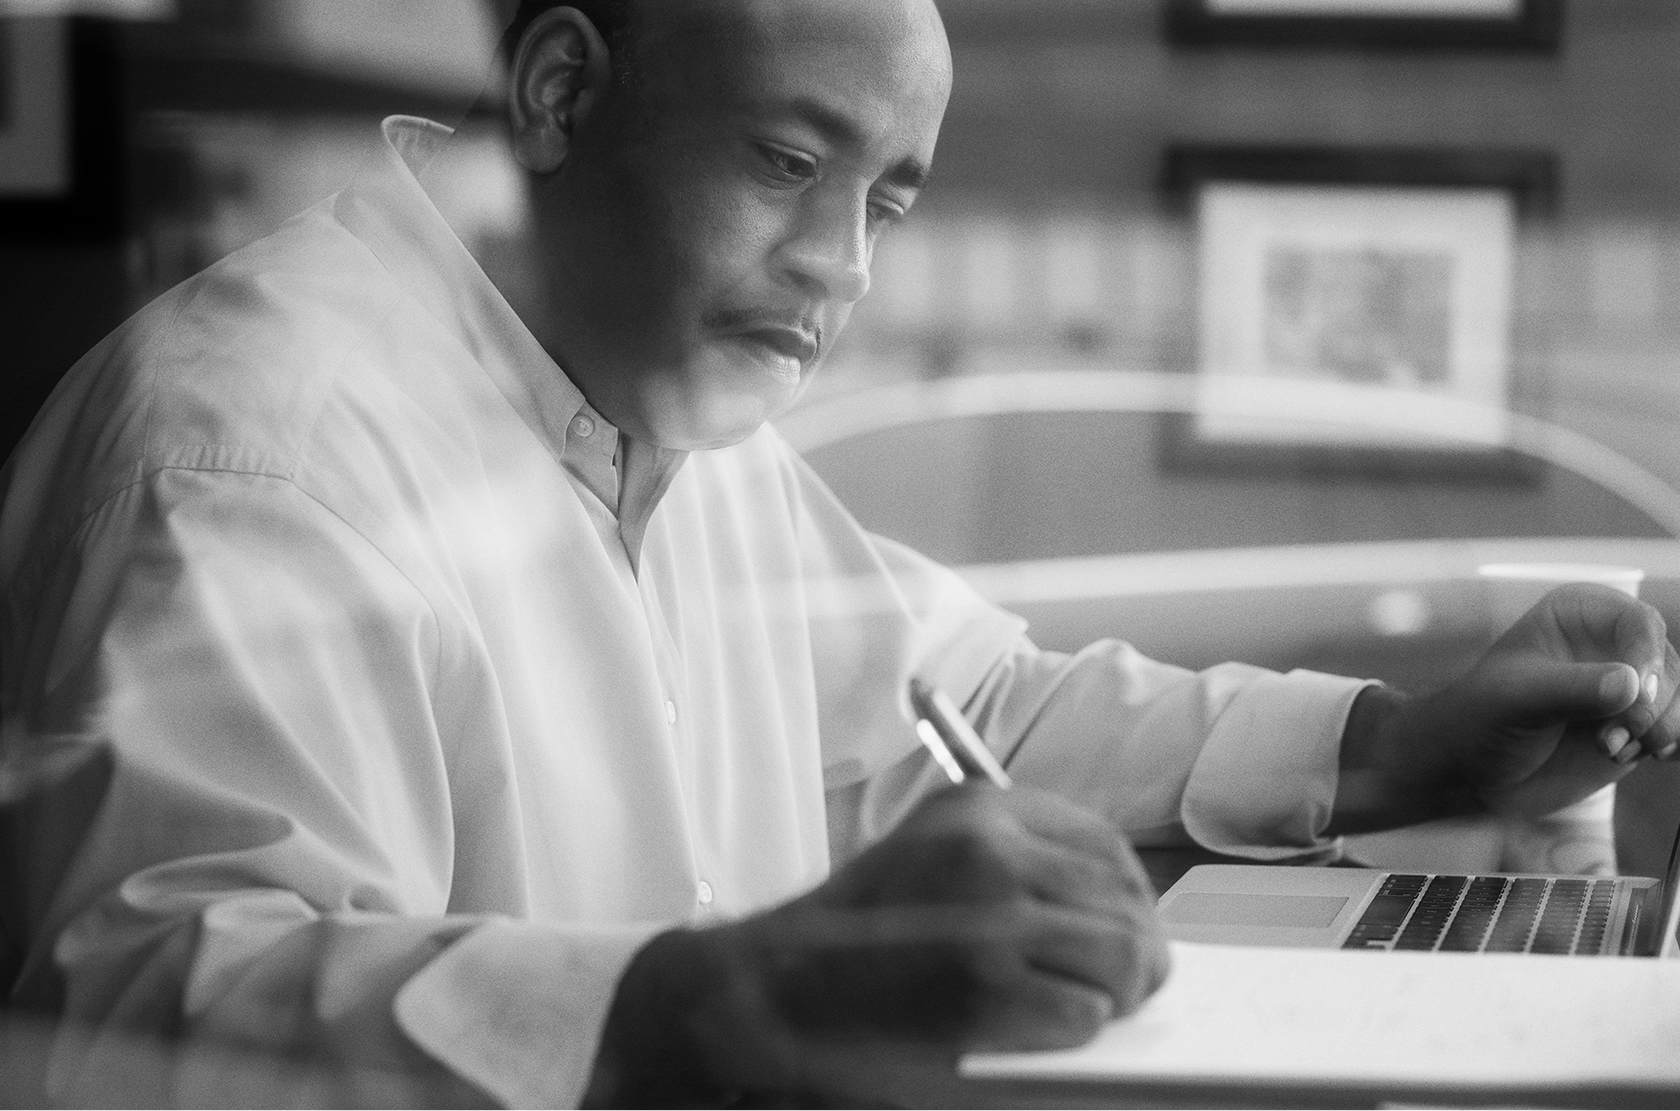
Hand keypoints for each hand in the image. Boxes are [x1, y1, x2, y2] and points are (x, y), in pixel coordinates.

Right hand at [583, 785, 1168, 1105]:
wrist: (769, 987)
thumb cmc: (852, 937)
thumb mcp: (931, 858)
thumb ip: (1012, 864)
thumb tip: (1111, 910)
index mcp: (978, 809)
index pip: (1105, 845)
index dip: (1129, 896)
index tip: (1124, 928)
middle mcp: (989, 846)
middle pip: (1124, 899)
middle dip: (1136, 951)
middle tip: (1128, 988)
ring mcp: (989, 913)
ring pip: (1122, 953)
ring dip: (1118, 993)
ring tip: (1096, 1011)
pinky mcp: (986, 986)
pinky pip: (1087, 1011)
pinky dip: (1078, 1031)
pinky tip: (1044, 1032)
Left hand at [1335, 582, 1679, 831]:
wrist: (1470, 770)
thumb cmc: (1481, 719)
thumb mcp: (1518, 700)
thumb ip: (1573, 689)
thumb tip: (1633, 685)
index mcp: (1577, 614)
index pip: (1638, 622)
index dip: (1647, 657)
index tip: (1640, 695)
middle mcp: (1608, 644)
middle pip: (1666, 663)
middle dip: (1652, 705)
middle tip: (1613, 740)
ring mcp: (1626, 686)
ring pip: (1675, 698)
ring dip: (1659, 729)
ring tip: (1612, 751)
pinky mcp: (1635, 725)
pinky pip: (1673, 728)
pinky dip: (1669, 743)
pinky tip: (1647, 757)